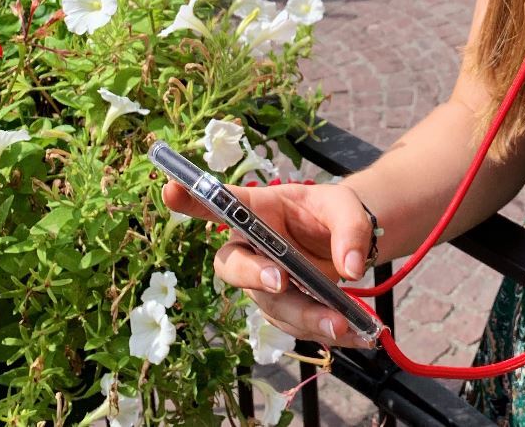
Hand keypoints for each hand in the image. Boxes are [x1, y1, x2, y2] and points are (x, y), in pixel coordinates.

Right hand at [162, 179, 376, 348]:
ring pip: (270, 306)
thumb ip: (350, 229)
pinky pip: (297, 326)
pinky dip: (328, 332)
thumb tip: (348, 268)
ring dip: (304, 316)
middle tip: (279, 281)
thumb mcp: (347, 207)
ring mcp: (264, 282)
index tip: (169, 189)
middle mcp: (252, 247)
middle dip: (253, 276)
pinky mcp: (284, 309)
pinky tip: (355, 334)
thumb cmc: (333, 214)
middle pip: (233, 266)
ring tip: (341, 323)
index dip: (193, 199)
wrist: (349, 242)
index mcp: (259, 209)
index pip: (222, 203)